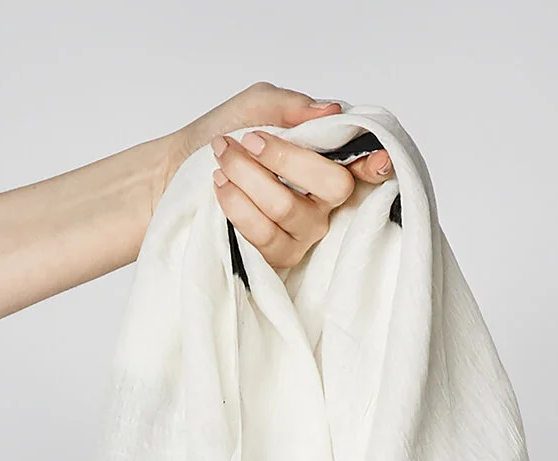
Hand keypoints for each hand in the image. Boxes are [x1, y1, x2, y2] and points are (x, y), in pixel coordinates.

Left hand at [158, 84, 394, 271]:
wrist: (179, 169)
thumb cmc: (223, 134)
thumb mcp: (256, 105)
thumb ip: (292, 106)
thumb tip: (331, 110)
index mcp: (328, 161)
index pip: (367, 168)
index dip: (378, 167)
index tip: (377, 162)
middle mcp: (324, 202)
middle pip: (332, 186)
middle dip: (284, 159)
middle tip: (247, 141)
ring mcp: (303, 233)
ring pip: (287, 208)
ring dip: (248, 177)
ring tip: (222, 159)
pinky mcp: (276, 257)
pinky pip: (264, 235)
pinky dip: (237, 205)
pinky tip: (220, 187)